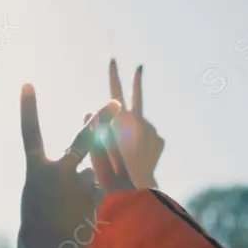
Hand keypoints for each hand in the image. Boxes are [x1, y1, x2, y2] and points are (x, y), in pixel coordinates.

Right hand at [17, 84, 120, 247]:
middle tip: (114, 104)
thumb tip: (85, 175)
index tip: (27, 84)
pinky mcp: (96, 199)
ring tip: (71, 210)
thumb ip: (55, 182)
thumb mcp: (36, 201)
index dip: (28, 108)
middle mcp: (59, 173)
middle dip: (100, 120)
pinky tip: (82, 217)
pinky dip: (94, 201)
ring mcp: (80, 185)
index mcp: (35, 172)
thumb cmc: (34, 234)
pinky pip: (98, 192)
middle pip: (84, 139)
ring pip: (90, 176)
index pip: (30, 132)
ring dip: (86, 186)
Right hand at [106, 59, 164, 188]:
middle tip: (138, 67)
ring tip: (126, 153)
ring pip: (138, 126)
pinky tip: (137, 156)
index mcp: (124, 119)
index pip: (116, 92)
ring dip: (132, 134)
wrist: (137, 188)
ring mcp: (152, 130)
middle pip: (137, 97)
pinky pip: (147, 137)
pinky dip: (141, 143)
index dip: (114, 75)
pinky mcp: (159, 140)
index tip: (113, 60)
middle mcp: (140, 121)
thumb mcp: (97, 147)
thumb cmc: (113, 170)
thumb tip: (88, 113)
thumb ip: (94, 126)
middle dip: (135, 81)